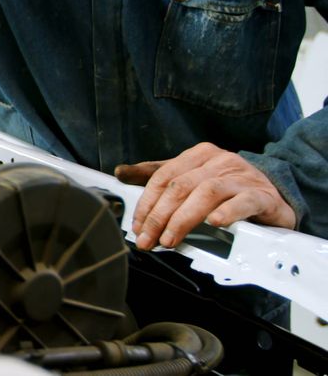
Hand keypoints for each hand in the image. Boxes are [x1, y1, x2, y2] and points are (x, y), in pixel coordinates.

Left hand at [116, 142, 295, 250]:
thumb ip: (158, 176)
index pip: (164, 176)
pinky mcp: (262, 195)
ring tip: (171, 239)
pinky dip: (227, 212)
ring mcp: (241, 176)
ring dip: (184, 219)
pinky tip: (215, 223)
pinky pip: (243, 201)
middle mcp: (219, 161)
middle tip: (148, 239)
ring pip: (206, 193)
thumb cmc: (228, 188)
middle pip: (181, 186)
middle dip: (159, 216)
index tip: (137, 225)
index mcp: (199, 155)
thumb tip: (121, 173)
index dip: (147, 202)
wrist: (273, 194)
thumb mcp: (191, 177)